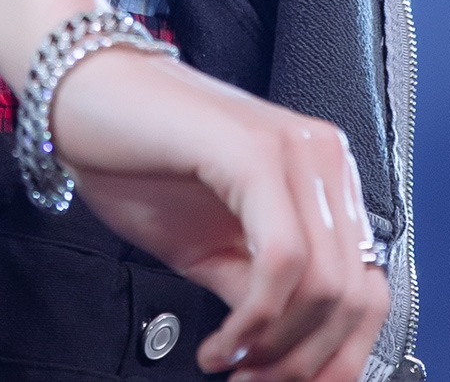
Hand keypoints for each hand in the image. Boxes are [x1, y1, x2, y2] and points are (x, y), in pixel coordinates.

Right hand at [52, 47, 388, 380]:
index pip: (368, 288)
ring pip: (327, 287)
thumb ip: (260, 291)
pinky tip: (219, 345)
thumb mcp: (212, 248)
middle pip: (355, 296)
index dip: (337, 358)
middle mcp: (321, 156)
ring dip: (278, 351)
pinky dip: (254, 324)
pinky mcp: (254, 152)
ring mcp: (292, 149)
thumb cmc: (137, 159)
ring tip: (230, 365)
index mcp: (321, 175)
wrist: (82, 94)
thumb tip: (293, 356)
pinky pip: (283, 263)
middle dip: (304, 363)